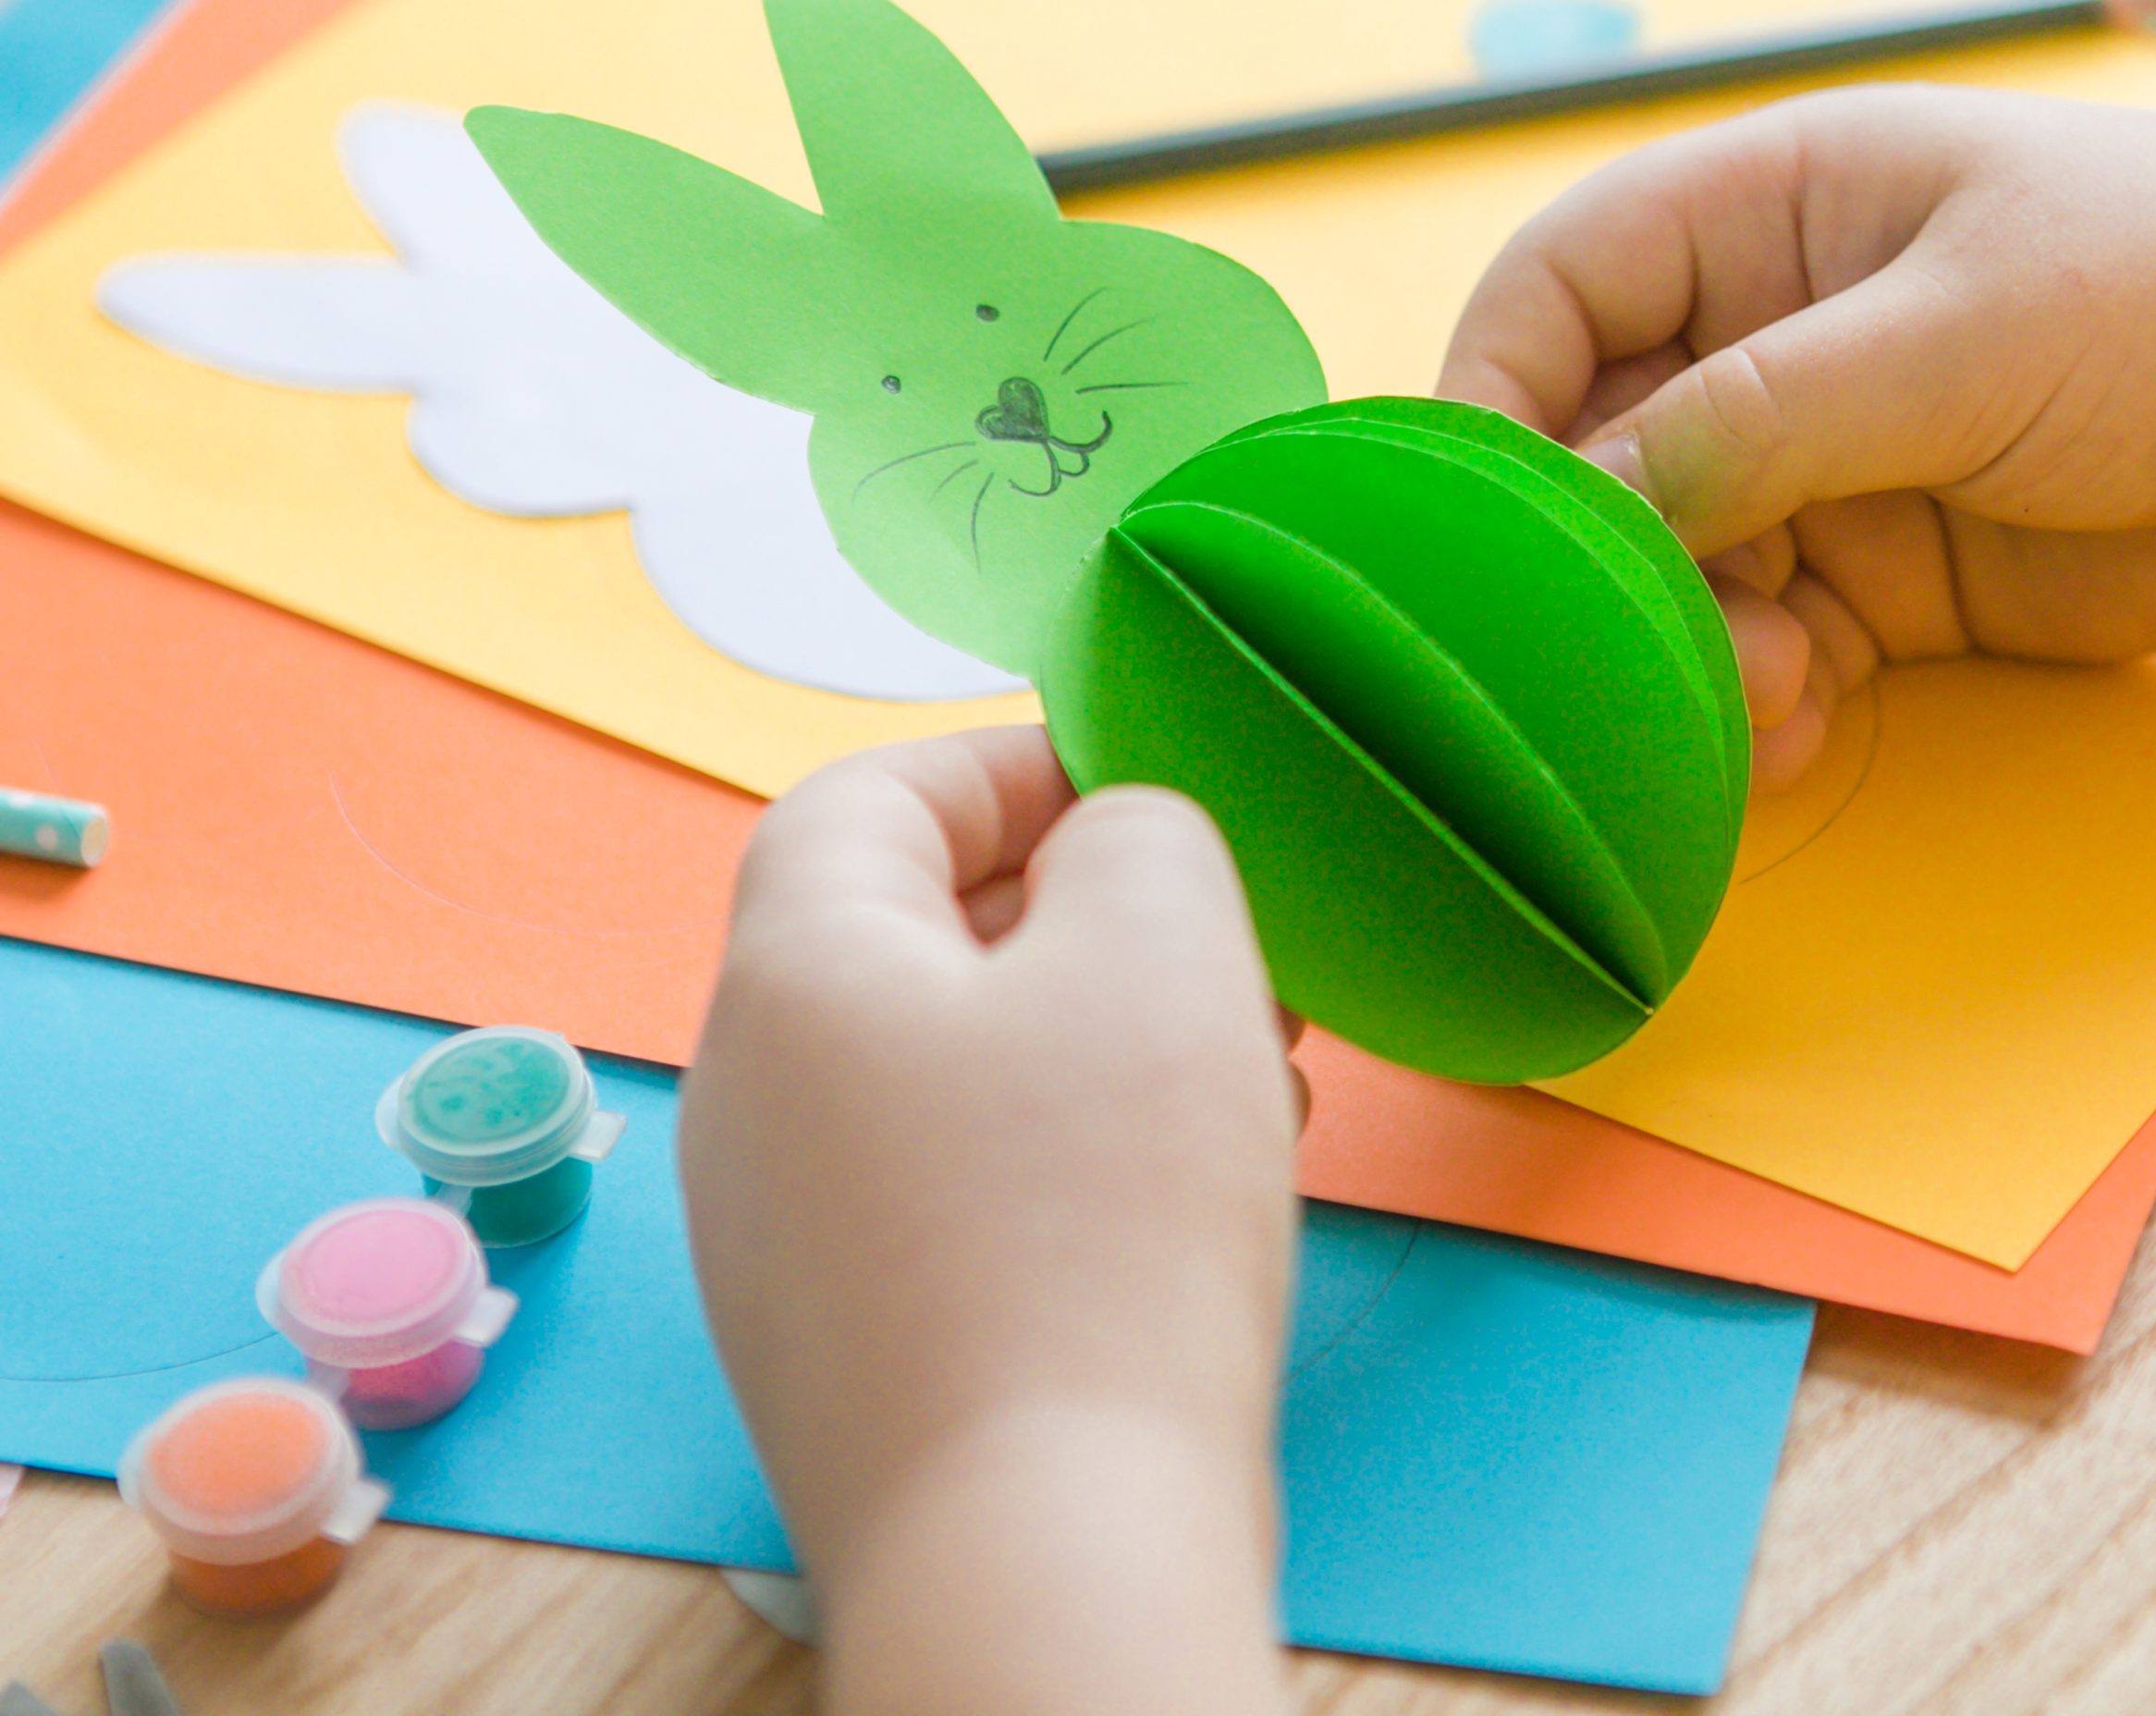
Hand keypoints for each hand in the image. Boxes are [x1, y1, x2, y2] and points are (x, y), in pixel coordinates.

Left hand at [679, 726, 1298, 1715]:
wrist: (1046, 1559)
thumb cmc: (1099, 1224)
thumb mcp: (1156, 948)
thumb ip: (1134, 836)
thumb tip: (1105, 852)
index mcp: (788, 974)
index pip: (866, 797)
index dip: (1004, 764)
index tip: (1132, 785)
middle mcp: (748, 1097)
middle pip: (910, 934)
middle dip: (1076, 911)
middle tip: (1218, 937)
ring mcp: (782, 1238)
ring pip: (947, 1067)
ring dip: (1092, 1037)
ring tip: (1240, 1063)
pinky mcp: (845, 1347)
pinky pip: (950, 1186)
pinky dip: (1061, 1150)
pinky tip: (1183, 1188)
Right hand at [1440, 84, 2155, 786]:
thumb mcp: (1966, 332)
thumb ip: (1762, 416)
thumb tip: (1589, 501)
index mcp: (1764, 218)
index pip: (1558, 288)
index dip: (1491, 393)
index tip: (1471, 518)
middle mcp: (1764, 343)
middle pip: (1594, 453)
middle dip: (1598, 559)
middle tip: (1633, 642)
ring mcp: (1818, 468)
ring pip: (1670, 575)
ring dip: (1683, 649)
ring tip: (1767, 687)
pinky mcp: (1877, 582)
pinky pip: (1761, 654)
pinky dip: (1755, 705)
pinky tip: (1798, 729)